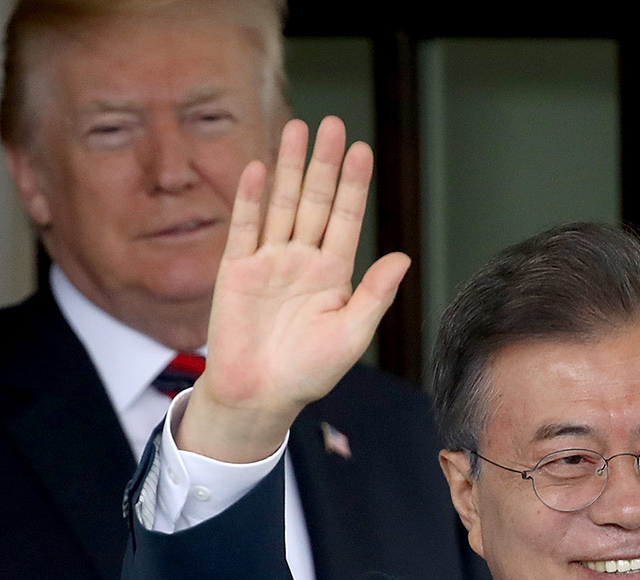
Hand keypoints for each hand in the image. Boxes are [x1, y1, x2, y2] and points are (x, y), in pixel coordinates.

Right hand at [177, 117, 410, 461]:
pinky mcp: (236, 271)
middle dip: (322, 164)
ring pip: (281, 205)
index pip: (345, 219)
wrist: (258, 396)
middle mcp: (302, 261)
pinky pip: (246, 228)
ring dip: (288, 169)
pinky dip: (251, 199)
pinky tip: (259, 169)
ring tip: (297, 129)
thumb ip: (374, 295)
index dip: (353, 185)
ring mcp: (268, 262)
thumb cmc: (308, 373)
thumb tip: (403, 257)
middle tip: (332, 124)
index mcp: (333, 275)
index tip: (362, 149)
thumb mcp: (351, 335)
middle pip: (314, 201)